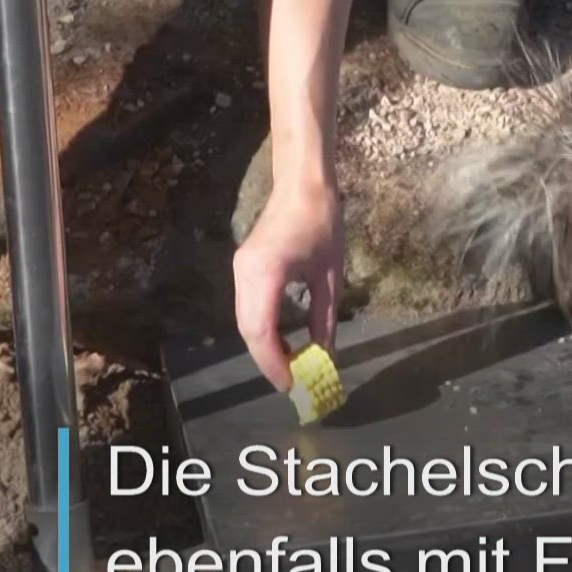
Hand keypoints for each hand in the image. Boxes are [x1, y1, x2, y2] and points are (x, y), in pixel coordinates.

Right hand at [233, 182, 343, 391]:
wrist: (302, 185)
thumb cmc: (323, 224)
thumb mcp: (332, 275)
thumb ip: (326, 318)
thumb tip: (326, 356)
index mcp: (267, 272)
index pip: (261, 329)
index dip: (273, 362)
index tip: (291, 385)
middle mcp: (245, 273)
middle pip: (248, 329)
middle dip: (267, 360)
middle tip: (293, 383)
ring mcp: (239, 270)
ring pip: (244, 321)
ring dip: (263, 346)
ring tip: (290, 366)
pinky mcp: (242, 268)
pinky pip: (247, 308)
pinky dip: (261, 330)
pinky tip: (281, 342)